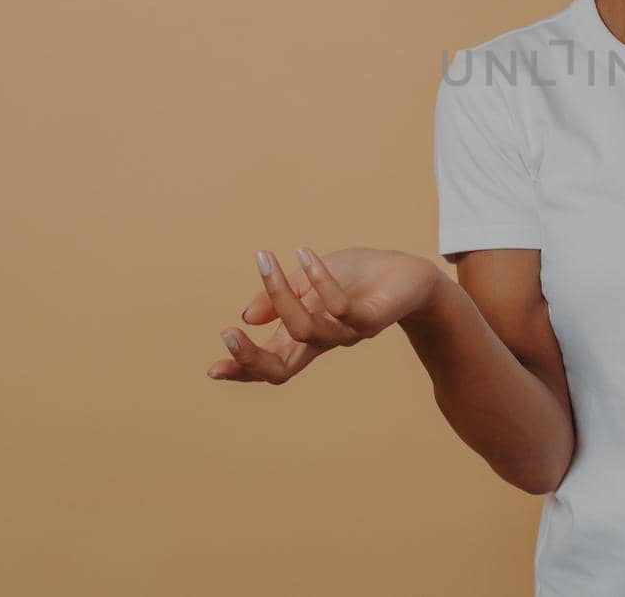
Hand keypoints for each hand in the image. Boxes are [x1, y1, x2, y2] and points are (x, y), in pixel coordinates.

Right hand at [206, 246, 439, 383]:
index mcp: (307, 336)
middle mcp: (326, 340)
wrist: (411, 275)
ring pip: (305, 330)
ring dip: (280, 296)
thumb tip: (247, 317)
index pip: (272, 363)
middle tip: (228, 332)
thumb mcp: (312, 282)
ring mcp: (349, 333)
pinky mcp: (373, 318)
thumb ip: (282, 297)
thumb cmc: (360, 278)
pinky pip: (340, 307)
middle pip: (283, 369)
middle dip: (253, 357)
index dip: (244, 369)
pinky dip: (319, 280)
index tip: (213, 369)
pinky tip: (306, 254)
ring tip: (265, 260)